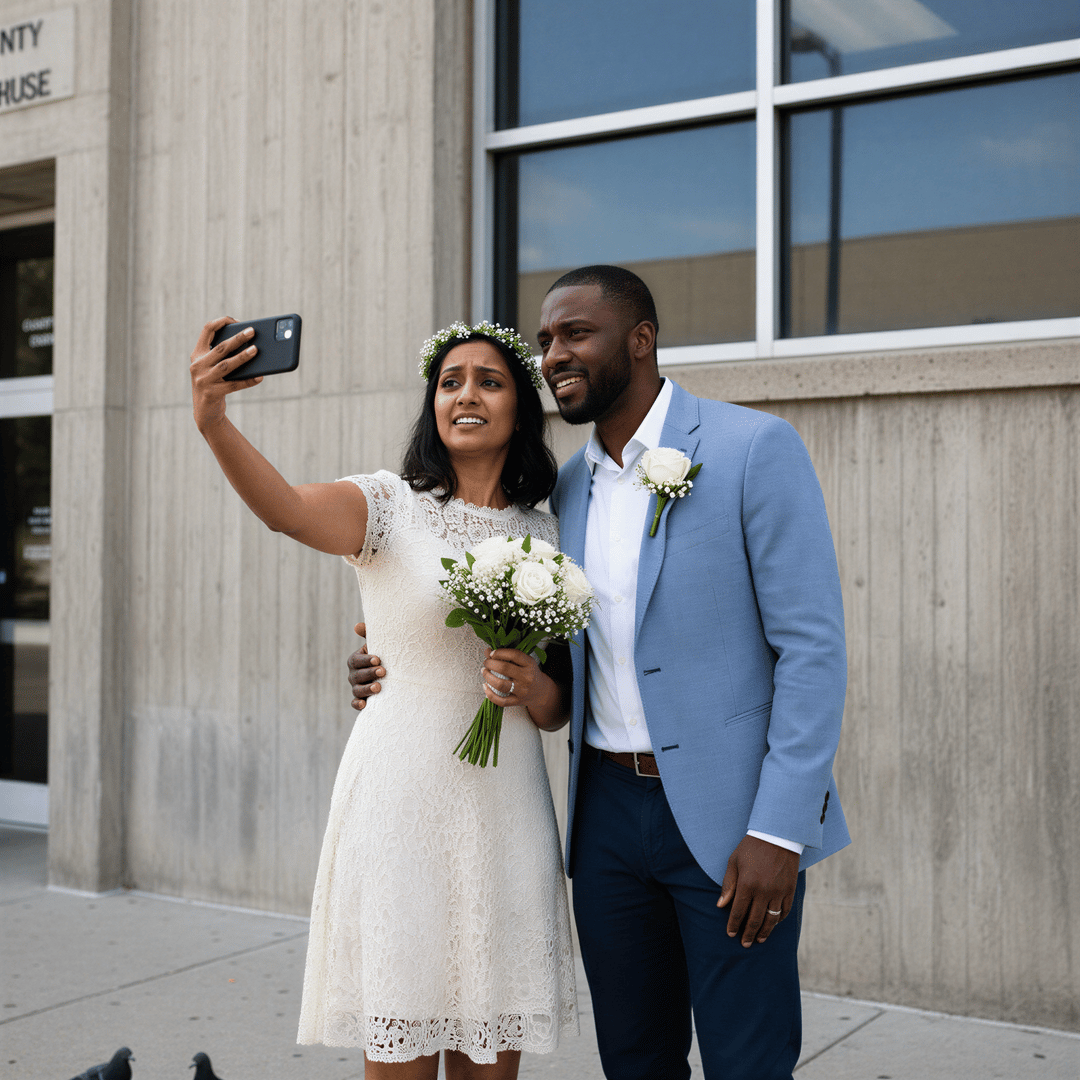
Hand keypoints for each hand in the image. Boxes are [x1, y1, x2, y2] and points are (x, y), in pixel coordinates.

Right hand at [190, 316, 262, 430]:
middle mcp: (197, 365)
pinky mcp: (212, 393)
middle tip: (252, 331)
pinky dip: (248, 381)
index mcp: (197, 354)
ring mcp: (203, 380)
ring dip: (242, 357)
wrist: (205, 412)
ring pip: (226, 365)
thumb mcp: (214, 368)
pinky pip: (234, 385)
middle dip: (237, 338)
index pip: (207, 330)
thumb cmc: (215, 384)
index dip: (222, 322)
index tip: (237, 321)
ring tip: (256, 350)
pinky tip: (260, 377)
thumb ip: (224, 356)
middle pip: (220, 348)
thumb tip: (252, 345)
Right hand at [348, 622, 384, 710]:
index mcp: (356, 660)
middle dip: (370, 673)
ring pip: (357, 690)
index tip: (378, 659)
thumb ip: (369, 634)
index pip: (357, 660)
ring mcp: (356, 688)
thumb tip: (357, 626)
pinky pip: (355, 703)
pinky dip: (358, 704)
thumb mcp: (379, 644)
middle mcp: (354, 674)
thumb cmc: (384, 655)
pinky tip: (364, 705)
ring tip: (379, 687)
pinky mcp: (361, 699)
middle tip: (383, 672)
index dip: (366, 660)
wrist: (392, 673)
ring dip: (367, 689)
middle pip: (357, 675)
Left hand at [480, 648, 541, 708]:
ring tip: (484, 671)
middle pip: (504, 669)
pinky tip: (485, 686)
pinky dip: (490, 694)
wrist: (541, 691)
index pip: (514, 655)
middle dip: (490, 664)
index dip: (500, 653)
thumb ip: (507, 655)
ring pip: (500, 684)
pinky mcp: (517, 701)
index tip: (492, 653)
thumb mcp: (524, 661)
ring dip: (488, 677)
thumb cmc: (530, 674)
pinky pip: (501, 701)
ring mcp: (522, 691)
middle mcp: (526, 677)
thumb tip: (487, 651)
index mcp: (530, 664)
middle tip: (486, 662)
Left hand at [716, 835, 799, 946]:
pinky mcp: (790, 890)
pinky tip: (773, 924)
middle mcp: (763, 891)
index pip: (738, 911)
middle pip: (755, 919)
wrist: (777, 835)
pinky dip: (779, 920)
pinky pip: (785, 911)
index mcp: (747, 884)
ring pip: (771, 919)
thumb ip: (728, 885)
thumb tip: (720, 905)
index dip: (733, 925)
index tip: (730, 934)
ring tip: (758, 939)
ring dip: (764, 932)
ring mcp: (778, 892)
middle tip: (744, 943)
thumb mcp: (734, 862)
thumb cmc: (751, 847)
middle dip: (748, 933)